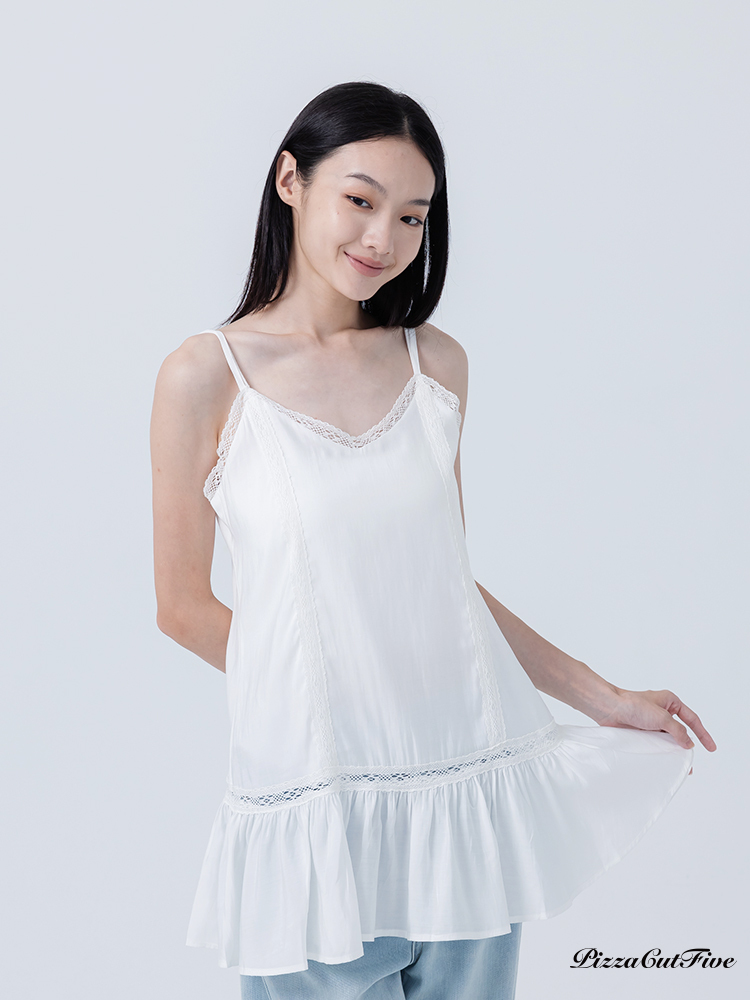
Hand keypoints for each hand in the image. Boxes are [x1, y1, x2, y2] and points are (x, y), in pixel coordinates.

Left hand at [595, 688, 715, 773]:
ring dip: (673, 750)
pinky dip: (661, 751)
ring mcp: (652, 722)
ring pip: (668, 738)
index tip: (711, 748)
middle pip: (681, 730)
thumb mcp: (662, 718)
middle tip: (691, 762)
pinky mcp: (642, 730)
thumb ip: (678, 731)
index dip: (703, 734)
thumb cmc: (633, 705)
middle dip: (687, 745)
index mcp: (670, 701)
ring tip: (679, 766)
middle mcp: (662, 711)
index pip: (692, 719)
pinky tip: (664, 761)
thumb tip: (688, 744)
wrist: (609, 709)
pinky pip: (656, 742)